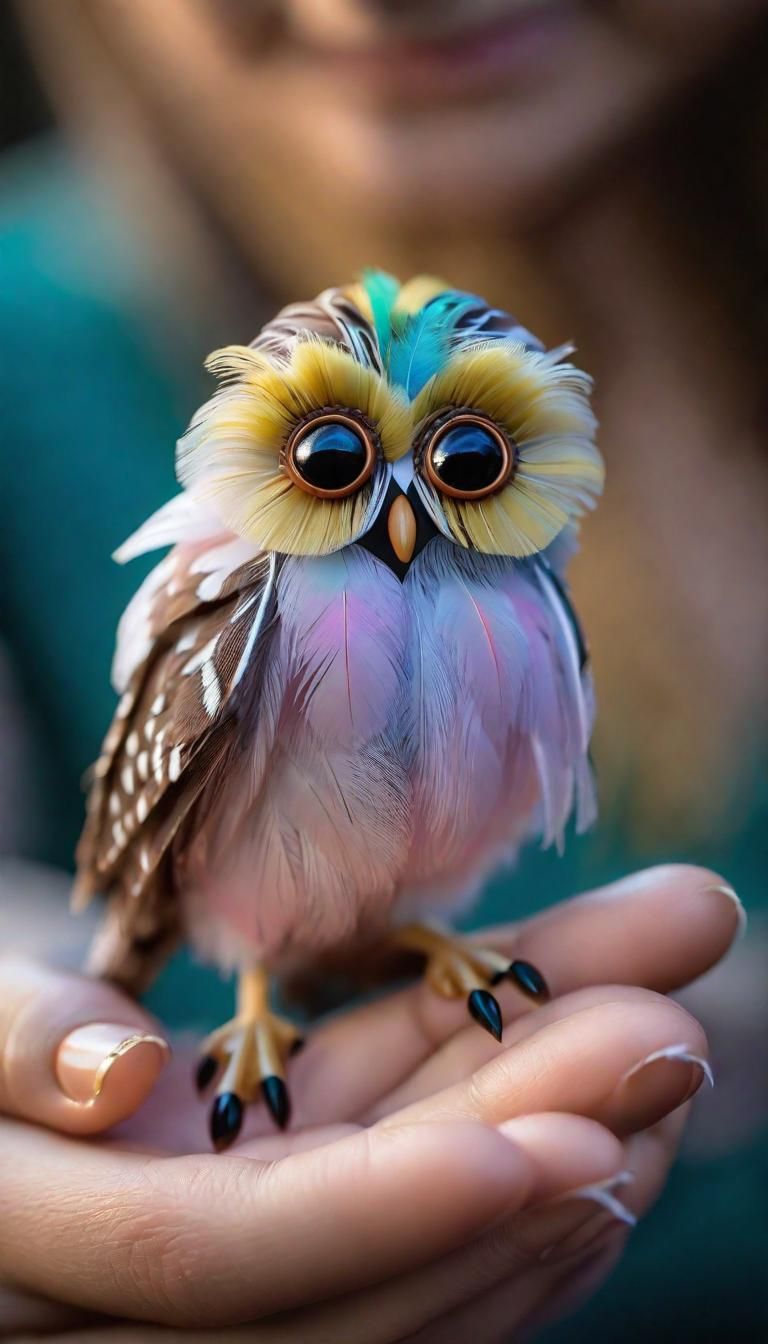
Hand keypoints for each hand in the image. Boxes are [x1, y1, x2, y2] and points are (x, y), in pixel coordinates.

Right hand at [0, 865, 740, 1339]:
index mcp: (43, 1249)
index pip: (216, 1255)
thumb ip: (5, 1046)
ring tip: (665, 1032)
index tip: (565, 1139)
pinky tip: (600, 1083)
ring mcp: (222, 1275)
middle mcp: (142, 1305)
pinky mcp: (274, 1228)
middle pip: (355, 1268)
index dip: (386, 1210)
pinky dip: (502, 1157)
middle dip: (522, 1156)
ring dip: (546, 1148)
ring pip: (402, 1254)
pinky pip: (397, 1224)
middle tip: (669, 1035)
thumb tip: (122, 1076)